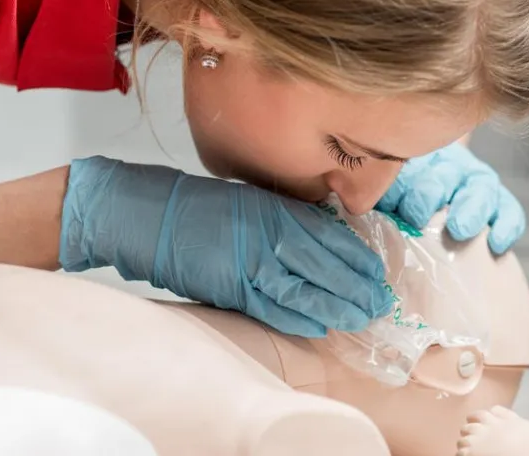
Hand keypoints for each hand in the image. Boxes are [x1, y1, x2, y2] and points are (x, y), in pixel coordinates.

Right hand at [59, 156, 392, 337]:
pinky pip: (275, 308)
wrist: (149, 214)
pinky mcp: (233, 287)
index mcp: (277, 210)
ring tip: (360, 319)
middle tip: (380, 304)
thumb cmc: (196, 208)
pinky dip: (301, 319)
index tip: (378, 274)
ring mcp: (253, 262)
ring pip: (309, 291)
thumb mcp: (250, 202)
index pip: (333, 237)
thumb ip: (285, 219)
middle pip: (329, 267)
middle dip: (359, 288)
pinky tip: (320, 326)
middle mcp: (271, 234)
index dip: (360, 259)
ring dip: (338, 308)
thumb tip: (322, 238)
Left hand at [376, 143, 524, 253]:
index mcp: (414, 160)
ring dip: (470, 208)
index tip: (391, 202)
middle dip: (429, 192)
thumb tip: (350, 204)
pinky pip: (509, 210)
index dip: (400, 183)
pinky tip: (497, 243)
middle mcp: (449, 168)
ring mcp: (476, 182)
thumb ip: (370, 193)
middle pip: (444, 174)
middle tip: (416, 215)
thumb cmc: (398, 197)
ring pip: (480, 188)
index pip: (409, 164)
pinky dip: (507, 225)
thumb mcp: (382, 188)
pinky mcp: (500, 202)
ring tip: (459, 229)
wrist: (434, 193)